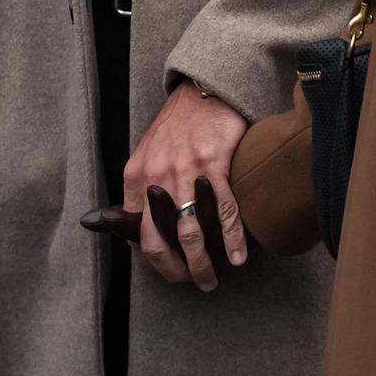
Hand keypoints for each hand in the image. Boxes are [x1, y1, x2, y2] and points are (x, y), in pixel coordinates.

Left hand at [122, 81, 248, 290]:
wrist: (201, 92)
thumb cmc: (176, 127)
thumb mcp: (146, 156)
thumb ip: (141, 191)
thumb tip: (137, 231)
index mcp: (137, 178)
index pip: (139, 234)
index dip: (156, 261)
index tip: (172, 271)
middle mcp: (156, 177)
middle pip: (162, 241)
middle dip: (178, 271)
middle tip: (194, 282)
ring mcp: (184, 171)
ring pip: (191, 232)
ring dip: (203, 263)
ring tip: (213, 278)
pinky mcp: (212, 164)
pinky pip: (223, 211)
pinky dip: (232, 239)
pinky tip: (238, 256)